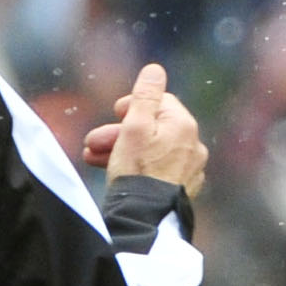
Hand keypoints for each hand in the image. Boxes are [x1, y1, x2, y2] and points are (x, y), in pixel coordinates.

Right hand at [83, 63, 207, 196]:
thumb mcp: (134, 126)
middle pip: (153, 128)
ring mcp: (191, 168)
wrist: (145, 215)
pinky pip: (160, 170)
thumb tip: (155, 70)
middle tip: (92, 142)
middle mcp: (193, 144)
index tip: (112, 114)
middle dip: (119, 133)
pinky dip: (140, 169)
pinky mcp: (183, 188)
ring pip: (154, 151)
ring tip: (95, 160)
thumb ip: (145, 96)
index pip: (159, 102)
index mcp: (183, 124)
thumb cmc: (136, 170)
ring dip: (123, 151)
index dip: (132, 106)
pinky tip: (122, 176)